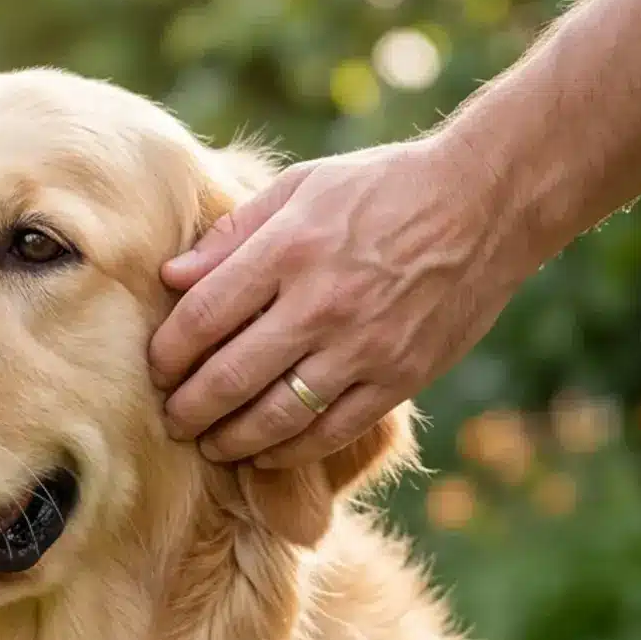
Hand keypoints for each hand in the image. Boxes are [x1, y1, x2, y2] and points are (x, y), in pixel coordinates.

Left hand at [148, 138, 538, 468]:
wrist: (486, 201)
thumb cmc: (382, 188)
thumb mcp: (301, 187)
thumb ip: (233, 235)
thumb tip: (171, 277)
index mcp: (290, 249)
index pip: (203, 317)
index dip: (168, 352)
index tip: (155, 367)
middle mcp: (322, 303)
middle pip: (229, 376)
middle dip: (188, 407)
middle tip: (170, 419)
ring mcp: (364, 346)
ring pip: (276, 415)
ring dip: (231, 439)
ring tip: (209, 443)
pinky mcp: (401, 377)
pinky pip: (331, 431)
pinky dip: (289, 450)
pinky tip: (264, 452)